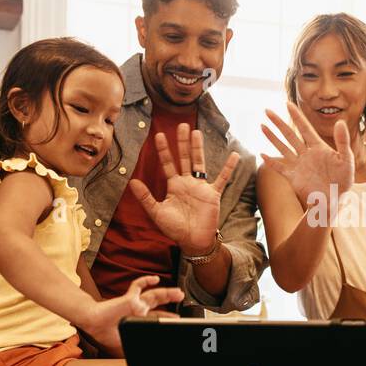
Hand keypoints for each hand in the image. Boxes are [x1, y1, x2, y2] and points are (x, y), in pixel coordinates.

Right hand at [76, 276, 183, 351]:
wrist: (93, 323)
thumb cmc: (105, 332)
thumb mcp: (127, 341)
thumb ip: (139, 341)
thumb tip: (152, 350)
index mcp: (137, 319)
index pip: (156, 316)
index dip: (167, 316)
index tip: (177, 319)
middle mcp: (138, 309)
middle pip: (158, 302)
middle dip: (171, 300)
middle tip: (182, 298)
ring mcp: (134, 303)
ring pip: (154, 294)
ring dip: (167, 292)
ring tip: (178, 292)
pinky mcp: (129, 298)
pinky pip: (138, 286)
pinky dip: (146, 281)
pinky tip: (155, 279)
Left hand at [129, 123, 237, 254]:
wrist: (193, 241)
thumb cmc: (175, 229)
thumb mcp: (157, 212)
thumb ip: (146, 197)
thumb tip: (131, 181)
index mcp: (174, 186)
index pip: (168, 164)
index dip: (163, 150)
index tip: (158, 135)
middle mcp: (188, 182)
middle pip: (185, 158)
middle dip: (182, 142)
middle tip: (181, 125)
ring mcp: (201, 187)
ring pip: (200, 163)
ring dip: (198, 148)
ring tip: (196, 132)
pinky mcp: (213, 194)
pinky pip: (222, 179)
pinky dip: (228, 168)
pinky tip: (234, 155)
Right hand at [260, 102, 354, 209]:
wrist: (334, 201)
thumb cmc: (343, 181)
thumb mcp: (346, 159)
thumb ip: (343, 141)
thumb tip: (340, 121)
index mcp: (318, 147)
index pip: (305, 128)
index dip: (297, 116)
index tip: (288, 103)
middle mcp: (306, 154)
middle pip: (290, 135)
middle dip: (278, 123)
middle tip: (267, 111)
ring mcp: (298, 165)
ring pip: (283, 148)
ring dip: (272, 138)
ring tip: (262, 126)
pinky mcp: (293, 178)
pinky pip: (280, 168)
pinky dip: (271, 162)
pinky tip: (262, 154)